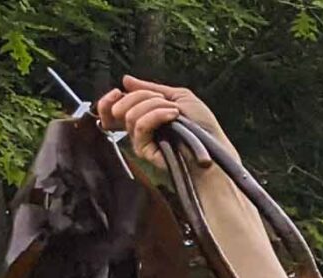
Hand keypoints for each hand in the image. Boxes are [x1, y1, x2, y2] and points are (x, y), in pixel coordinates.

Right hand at [95, 76, 228, 169]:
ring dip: (154, 105)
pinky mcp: (145, 152)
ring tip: (175, 111)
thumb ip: (151, 88)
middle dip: (141, 96)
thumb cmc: (202, 125)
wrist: (214, 147)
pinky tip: (173, 115)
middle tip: (164, 101)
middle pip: (119, 108)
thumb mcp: (178, 97)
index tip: (118, 90)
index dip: (107, 100)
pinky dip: (157, 115)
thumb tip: (126, 80)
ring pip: (130, 115)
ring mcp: (140, 142)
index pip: (111, 110)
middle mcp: (138, 130)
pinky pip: (140, 126)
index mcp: (143, 117)